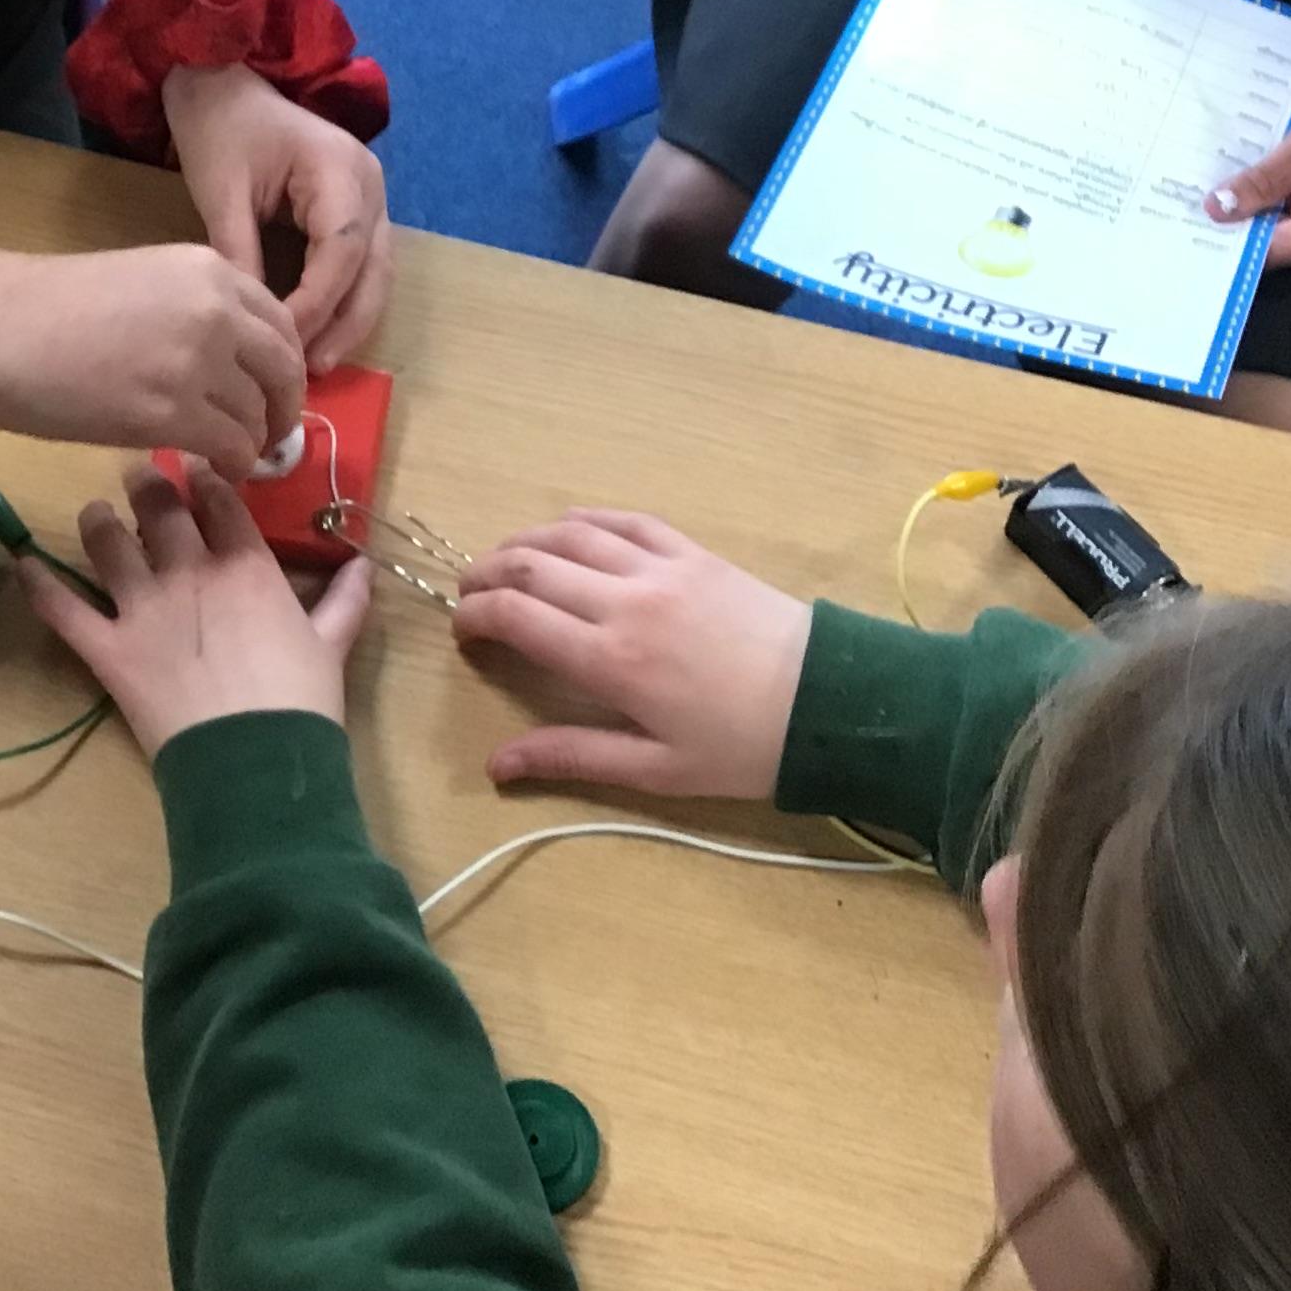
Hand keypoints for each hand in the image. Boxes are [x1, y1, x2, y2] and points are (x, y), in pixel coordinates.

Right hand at [0, 242, 305, 478]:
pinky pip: (231, 448)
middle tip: (268, 434)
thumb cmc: (44, 306)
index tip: (271, 391)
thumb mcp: (140, 284)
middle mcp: (216, 310)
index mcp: (208, 269)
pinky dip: (232, 465)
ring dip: (251, 441)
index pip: (280, 323)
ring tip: (230, 455)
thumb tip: (223, 360)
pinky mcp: (171, 414)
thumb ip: (191, 312)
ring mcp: (197, 362)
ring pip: (259, 415)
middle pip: (284, 370)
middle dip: (283, 408)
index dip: (282, 366)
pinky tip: (213, 469)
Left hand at [20, 462, 373, 754]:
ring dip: (98, 522)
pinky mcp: (107, 649)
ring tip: (95, 516)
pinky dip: (40, 584)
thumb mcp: (332, 644)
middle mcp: (188, 571)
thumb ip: (344, 600)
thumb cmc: (300, 701)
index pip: (219, 497)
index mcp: (245, 564)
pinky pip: (63, 608)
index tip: (195, 468)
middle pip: (158, 506)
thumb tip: (364, 564)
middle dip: (148, 484)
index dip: (205, 476)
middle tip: (140, 477)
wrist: (255, 759)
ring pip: (106, 541)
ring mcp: (142, 607)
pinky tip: (23, 563)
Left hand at [162, 63, 393, 371]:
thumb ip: (241, 252)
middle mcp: (369, 185)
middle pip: (374, 268)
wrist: (222, 84)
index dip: (317, 301)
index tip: (283, 338)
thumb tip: (252, 319)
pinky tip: (318, 334)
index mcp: (340, 169)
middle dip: (346, 323)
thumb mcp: (221, 192)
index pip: (341, 250)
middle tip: (312, 369)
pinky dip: (344, 301)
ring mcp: (370, 198)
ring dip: (351, 320)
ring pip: (376, 273)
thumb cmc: (220, 129)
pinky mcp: (356, 211)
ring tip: (317, 363)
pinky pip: (361, 265)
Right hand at [453, 512, 809, 798]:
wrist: (828, 701)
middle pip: (530, 566)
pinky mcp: (692, 553)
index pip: (515, 617)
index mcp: (610, 661)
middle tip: (469, 593)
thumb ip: (572, 757)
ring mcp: (659, 568)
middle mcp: (624, 602)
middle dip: (486, 574)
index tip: (462, 633)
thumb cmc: (740, 748)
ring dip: (524, 542)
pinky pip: (624, 521)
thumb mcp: (655, 770)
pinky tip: (567, 530)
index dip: (473, 617)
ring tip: (505, 561)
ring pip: (570, 535)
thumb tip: (495, 767)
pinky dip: (583, 520)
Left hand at [1205, 68, 1290, 271]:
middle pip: (1275, 244)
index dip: (1228, 237)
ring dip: (1263, 203)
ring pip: (1286, 229)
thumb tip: (1215, 210)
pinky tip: (1264, 174)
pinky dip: (1283, 197)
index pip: (1268, 253)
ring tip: (1227, 176)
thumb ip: (1264, 181)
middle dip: (1243, 216)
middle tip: (1196, 189)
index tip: (1187, 219)